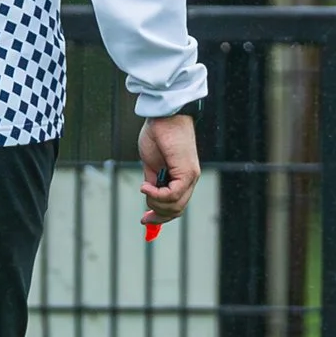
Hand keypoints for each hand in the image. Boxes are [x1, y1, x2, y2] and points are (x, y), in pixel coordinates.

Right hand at [137, 112, 199, 226]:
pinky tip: (147, 187)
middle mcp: (190, 179)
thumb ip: (153, 181)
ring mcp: (191, 177)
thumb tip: (149, 196)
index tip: (146, 219)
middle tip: (144, 217)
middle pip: (176, 210)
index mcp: (182, 178)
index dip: (160, 216)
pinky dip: (157, 195)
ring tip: (145, 190)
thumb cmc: (158, 135)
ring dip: (155, 203)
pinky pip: (173, 195)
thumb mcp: (151, 164)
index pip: (176, 206)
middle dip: (158, 216)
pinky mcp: (188, 172)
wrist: (164, 116)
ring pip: (175, 205)